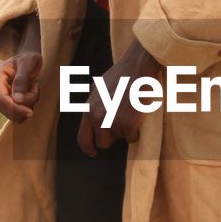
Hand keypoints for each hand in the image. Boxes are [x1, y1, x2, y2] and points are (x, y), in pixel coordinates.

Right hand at [0, 13, 42, 123]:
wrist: (26, 61)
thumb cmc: (28, 59)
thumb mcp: (28, 63)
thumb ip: (22, 80)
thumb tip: (17, 100)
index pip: (1, 99)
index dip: (15, 108)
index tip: (30, 112)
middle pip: (5, 108)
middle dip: (25, 103)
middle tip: (36, 86)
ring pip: (12, 113)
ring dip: (27, 104)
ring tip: (32, 87)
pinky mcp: (1, 103)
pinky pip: (15, 114)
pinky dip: (25, 107)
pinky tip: (29, 93)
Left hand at [77, 40, 160, 156]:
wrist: (137, 68)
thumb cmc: (120, 76)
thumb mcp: (97, 89)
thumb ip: (92, 106)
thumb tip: (92, 120)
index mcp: (88, 110)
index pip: (83, 138)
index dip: (88, 148)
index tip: (93, 153)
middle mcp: (98, 119)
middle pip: (103, 143)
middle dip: (111, 137)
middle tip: (119, 124)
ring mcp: (113, 122)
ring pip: (120, 138)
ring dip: (125, 130)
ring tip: (129, 111)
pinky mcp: (129, 124)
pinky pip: (132, 137)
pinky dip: (136, 131)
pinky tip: (136, 115)